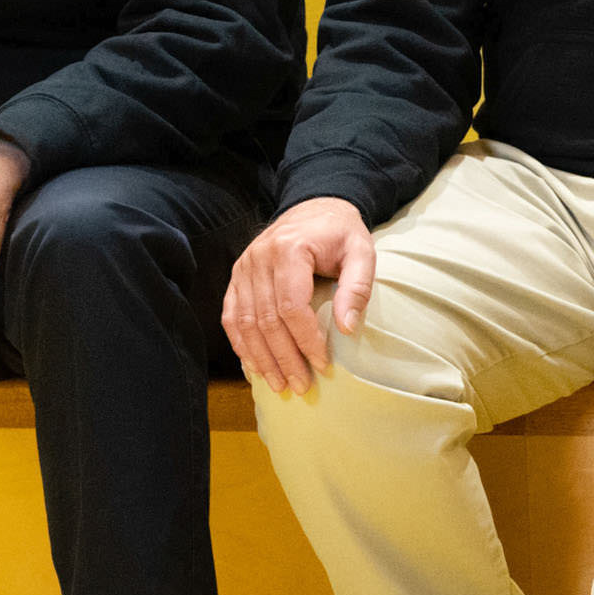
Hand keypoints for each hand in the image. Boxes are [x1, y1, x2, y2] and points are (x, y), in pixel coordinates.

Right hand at [223, 196, 376, 395]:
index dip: (305, 340)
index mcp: (289, 250)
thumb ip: (357, 287)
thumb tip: (347, 329)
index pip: (291, 306)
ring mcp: (243, 268)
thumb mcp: (362, 252)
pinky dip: (241, 344)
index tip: (323, 364)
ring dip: (260, 358)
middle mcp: (258, 259)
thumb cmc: (341, 233)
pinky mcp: (237, 277)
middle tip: (301, 386)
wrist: (313, 208)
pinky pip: (231, 316)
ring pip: (244, 322)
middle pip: (266, 320)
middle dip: (284, 358)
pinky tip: (255, 365)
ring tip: (279, 384)